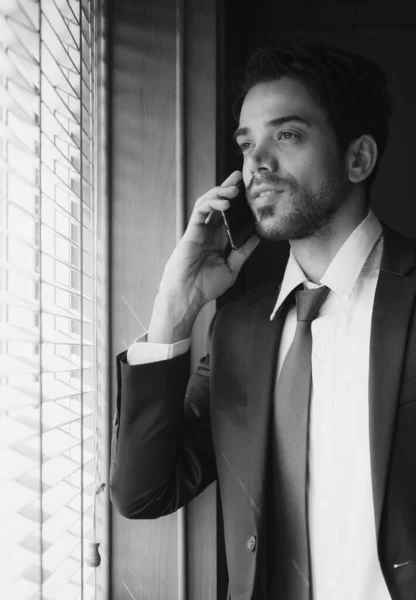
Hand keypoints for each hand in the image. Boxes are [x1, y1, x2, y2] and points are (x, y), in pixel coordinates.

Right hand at [148, 171, 259, 341]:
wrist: (188, 296)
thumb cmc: (205, 286)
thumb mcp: (232, 268)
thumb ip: (243, 252)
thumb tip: (257, 237)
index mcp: (218, 241)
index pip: (229, 216)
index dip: (238, 203)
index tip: (249, 193)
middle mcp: (208, 233)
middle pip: (219, 205)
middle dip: (228, 188)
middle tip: (240, 177)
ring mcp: (199, 230)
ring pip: (208, 203)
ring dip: (220, 193)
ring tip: (234, 189)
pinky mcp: (191, 231)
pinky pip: (200, 211)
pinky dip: (211, 203)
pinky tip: (224, 203)